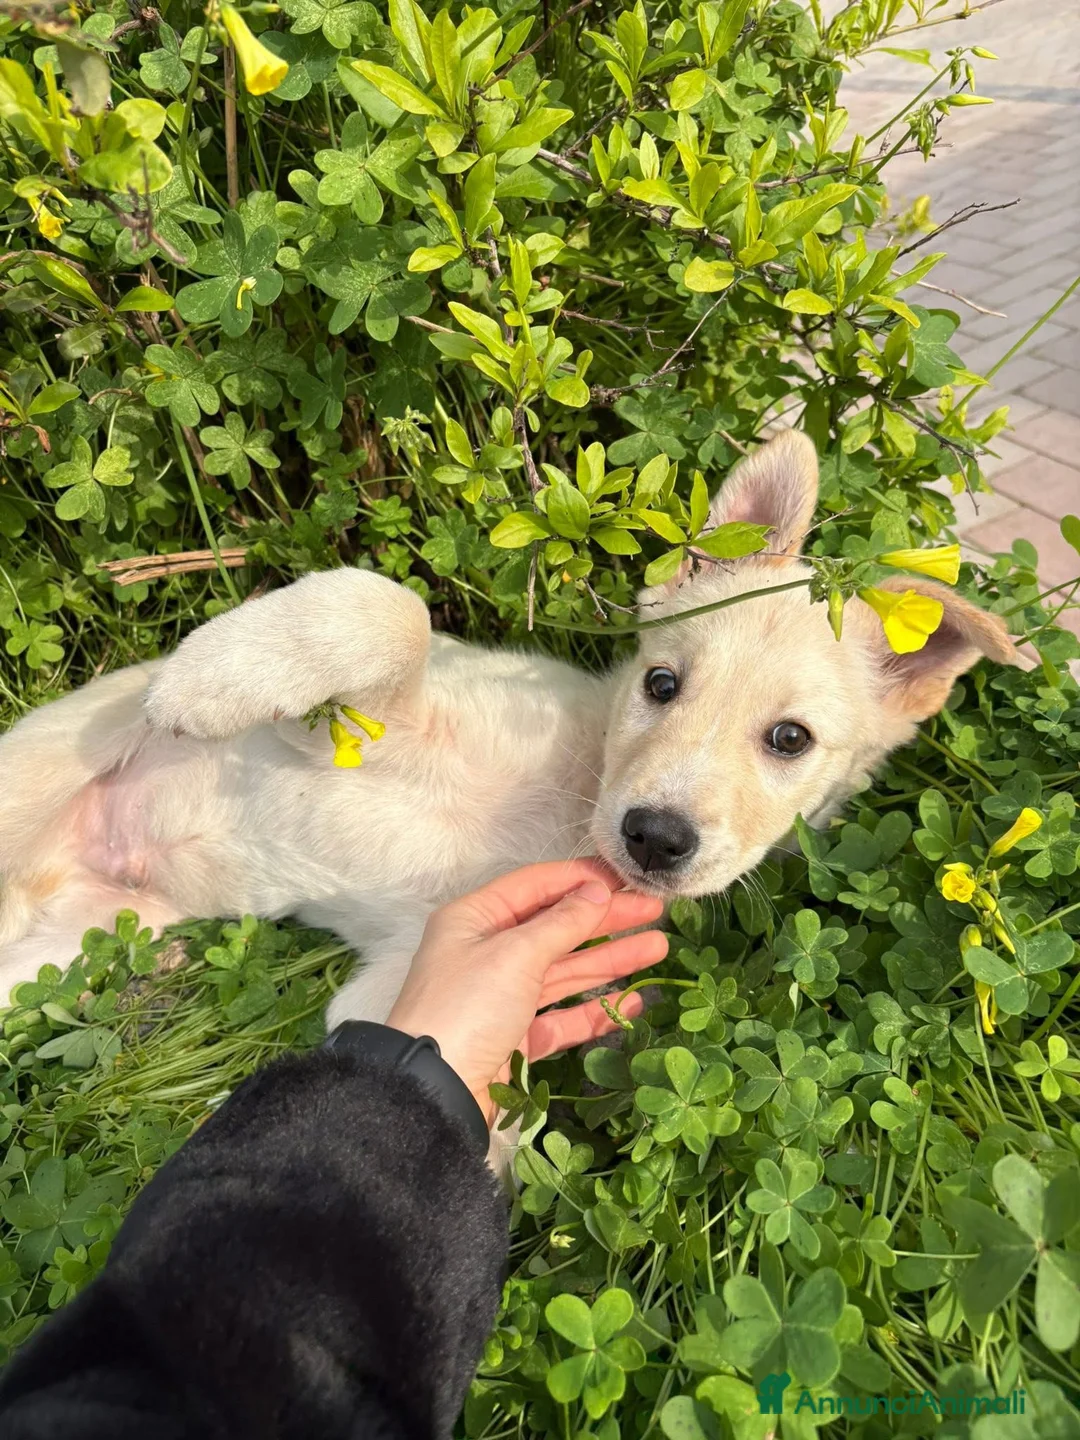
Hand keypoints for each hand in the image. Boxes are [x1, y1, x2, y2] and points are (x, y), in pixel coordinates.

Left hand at [386, 859, 666, 1121]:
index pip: (536, 886)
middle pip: (555, 927)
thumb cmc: (468, 1007)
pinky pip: (561, 1016)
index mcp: (475, 919)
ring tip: (657, 948)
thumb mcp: (515, 954)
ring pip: (564, 971)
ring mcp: (501, 997)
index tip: (626, 878)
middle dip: (605, 919)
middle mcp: (487, 952)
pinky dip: (595, 1009)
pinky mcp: (514, 1038)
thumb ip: (561, 923)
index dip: (582, 879)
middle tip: (655, 911)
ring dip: (609, 960)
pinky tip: (632, 1002)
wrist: (434, 1092)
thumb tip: (596, 892)